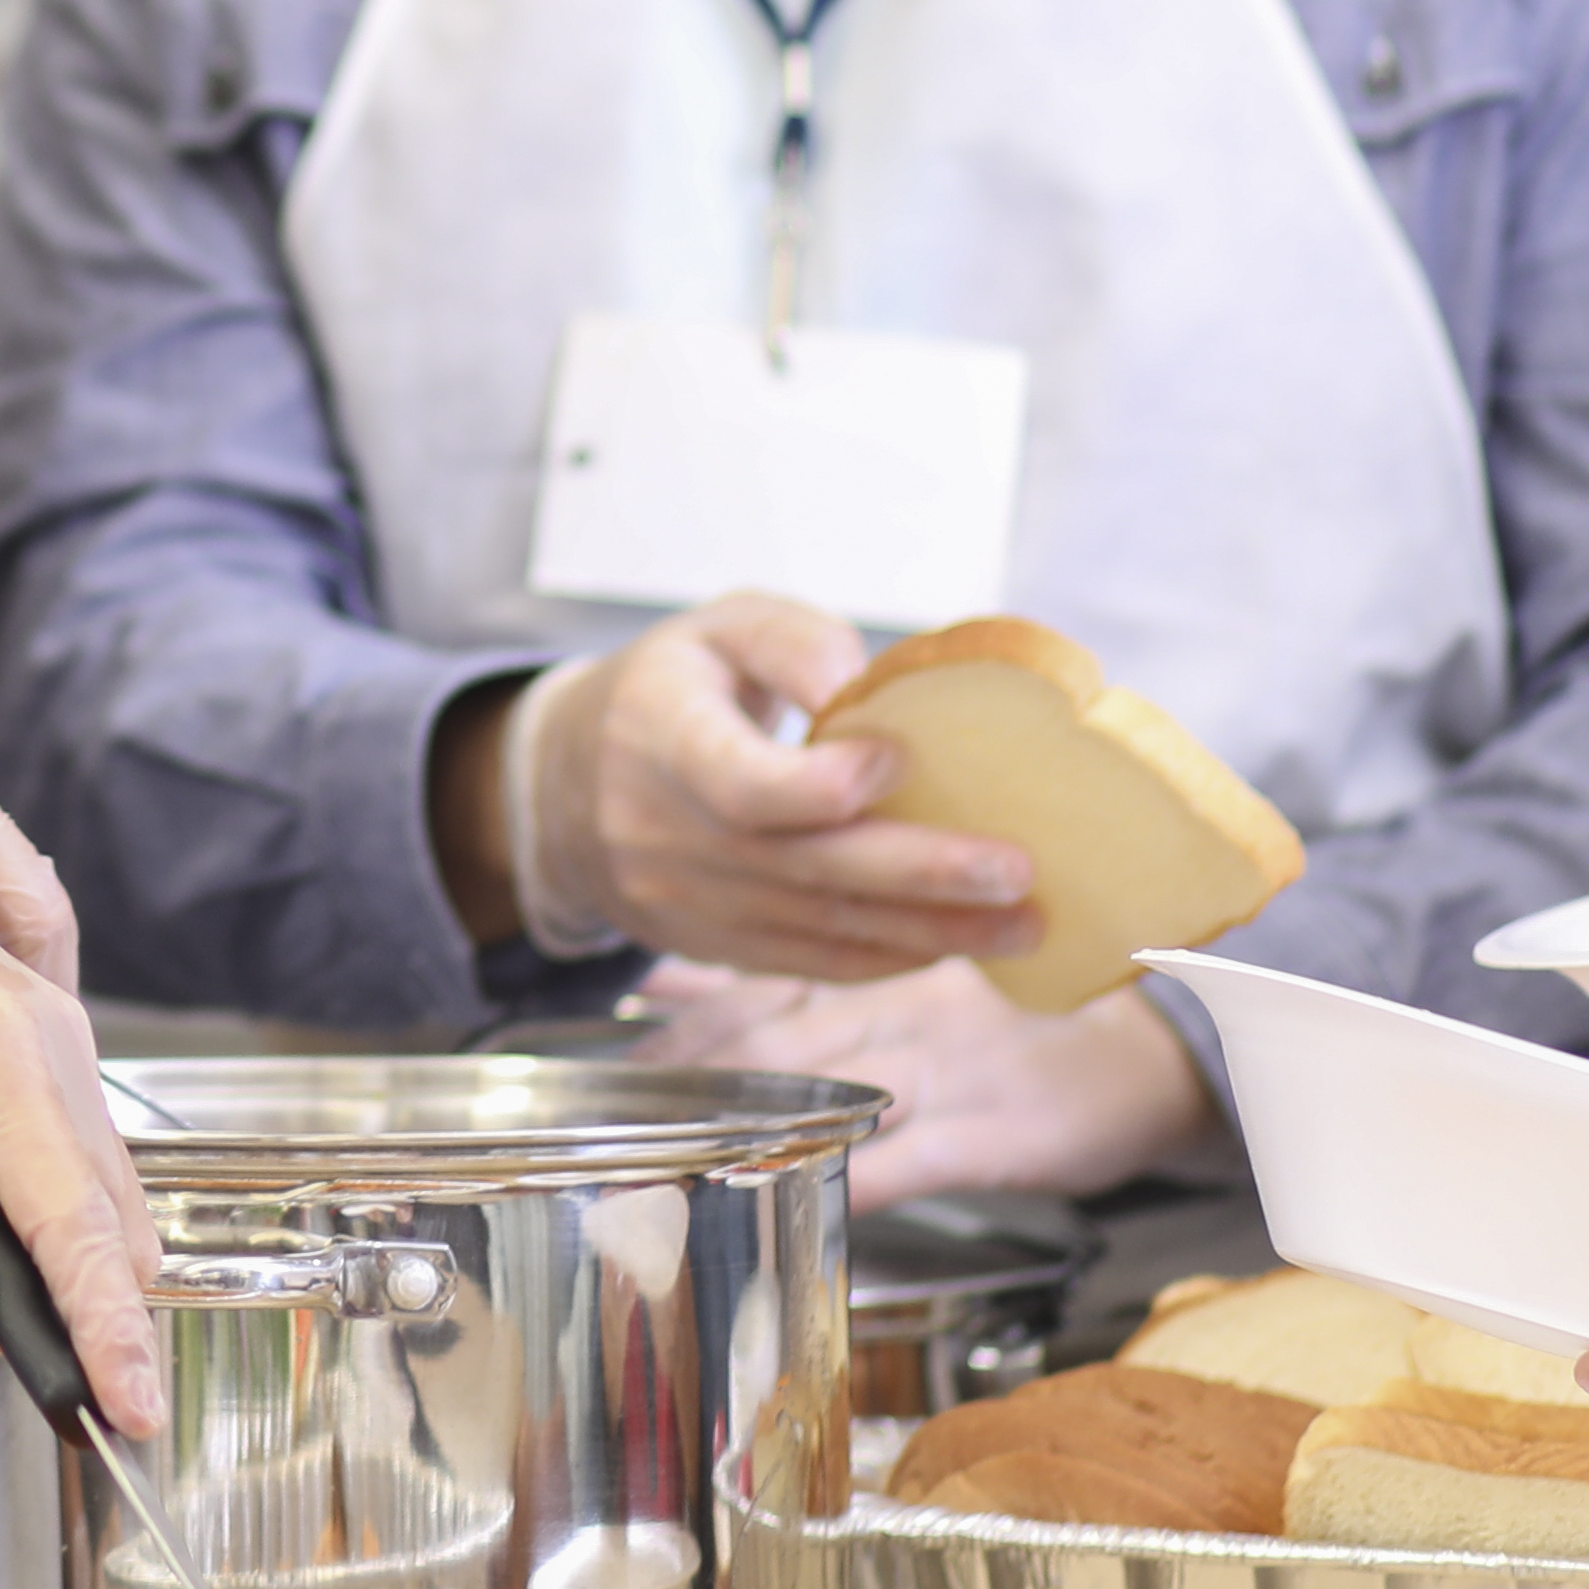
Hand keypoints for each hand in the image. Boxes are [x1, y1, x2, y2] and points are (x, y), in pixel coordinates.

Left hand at [0, 772, 164, 1433]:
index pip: (74, 1220)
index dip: (105, 1326)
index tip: (132, 1409)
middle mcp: (37, 1025)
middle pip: (101, 1198)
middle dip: (105, 1303)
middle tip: (103, 1408)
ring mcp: (27, 1015)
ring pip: (82, 1163)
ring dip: (78, 1253)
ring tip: (64, 1347)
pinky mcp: (1, 1017)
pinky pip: (51, 1126)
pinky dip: (48, 1198)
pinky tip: (11, 1250)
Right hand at [487, 597, 1043, 980]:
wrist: (566, 785)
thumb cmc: (666, 692)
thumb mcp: (716, 627)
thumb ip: (792, 640)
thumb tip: (863, 685)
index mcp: (661, 736)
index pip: (740, 783)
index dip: (821, 785)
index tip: (898, 761)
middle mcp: (666, 832)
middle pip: (802, 867)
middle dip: (918, 875)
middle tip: (1015, 873)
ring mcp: (683, 902)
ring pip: (817, 928)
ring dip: (927, 934)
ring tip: (1022, 924)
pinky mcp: (708, 945)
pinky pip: (807, 960)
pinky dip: (887, 957)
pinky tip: (955, 945)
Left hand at [633, 954, 1214, 1200]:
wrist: (1160, 1051)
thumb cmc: (1023, 1024)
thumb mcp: (905, 979)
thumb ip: (786, 980)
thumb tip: (669, 974)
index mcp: (882, 970)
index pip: (762, 986)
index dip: (682, 1019)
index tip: (616, 1052)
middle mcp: (907, 1008)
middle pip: (778, 1038)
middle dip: (694, 1073)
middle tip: (621, 1109)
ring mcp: (953, 1071)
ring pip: (835, 1089)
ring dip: (754, 1119)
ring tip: (679, 1150)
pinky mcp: (998, 1132)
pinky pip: (912, 1160)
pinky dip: (854, 1181)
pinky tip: (802, 1203)